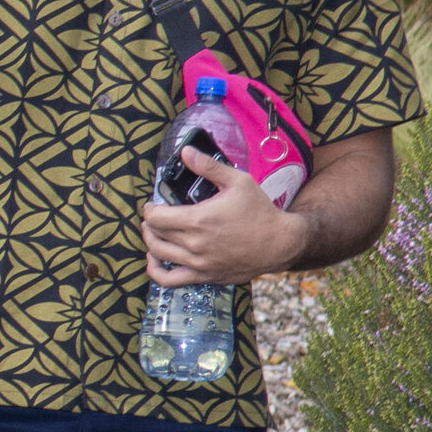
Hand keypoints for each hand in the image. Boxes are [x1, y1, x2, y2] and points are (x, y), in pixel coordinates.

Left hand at [144, 148, 307, 287]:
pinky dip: (156, 271)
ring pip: (157, 255)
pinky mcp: (205, 276)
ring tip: (154, 232)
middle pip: (154, 235)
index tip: (153, 204)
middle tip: (155, 216)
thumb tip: (186, 152)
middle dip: (150, 223)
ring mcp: (198, 263)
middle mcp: (194, 244)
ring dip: (150, 242)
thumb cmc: (261, 211)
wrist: (281, 242)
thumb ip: (209, 167)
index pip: (155, 217)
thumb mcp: (238, 182)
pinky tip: (155, 260)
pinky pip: (170, 280)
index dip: (150, 209)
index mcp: (198, 220)